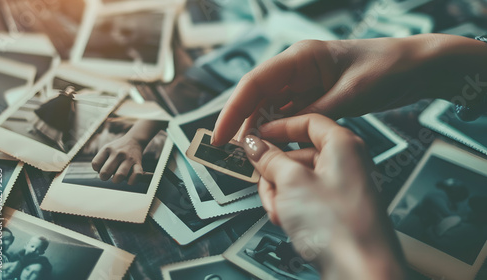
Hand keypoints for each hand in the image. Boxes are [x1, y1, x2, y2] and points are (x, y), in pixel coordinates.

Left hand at [91, 135, 143, 184]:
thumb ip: (100, 160)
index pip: (96, 164)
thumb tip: (101, 175)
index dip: (97, 169)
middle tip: (108, 175)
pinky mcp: (138, 163)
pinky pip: (136, 175)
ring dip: (116, 180)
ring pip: (120, 175)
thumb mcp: (107, 148)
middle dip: (104, 177)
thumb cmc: (118, 148)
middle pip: (105, 172)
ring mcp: (128, 158)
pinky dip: (132, 181)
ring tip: (117, 178)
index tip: (102, 168)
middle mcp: (118, 153)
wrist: (134, 140)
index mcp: (108, 149)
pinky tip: (129, 180)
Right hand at [213, 33, 486, 145]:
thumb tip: (276, 133)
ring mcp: (306, 82)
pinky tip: (275, 147)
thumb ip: (313, 113)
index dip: (233, 110)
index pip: (255, 83)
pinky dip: (279, 131)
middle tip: (230, 151)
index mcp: (301, 58)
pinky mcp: (315, 95)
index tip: (220, 136)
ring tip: (251, 155)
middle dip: (242, 122)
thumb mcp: (351, 94)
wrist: (416, 67)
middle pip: (257, 96)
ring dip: (260, 129)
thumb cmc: (388, 69)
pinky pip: (288, 114)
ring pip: (270, 106)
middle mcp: (297, 68)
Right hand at [242, 114, 403, 279]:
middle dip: (275, 170)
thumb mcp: (292, 183)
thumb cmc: (342, 227)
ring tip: (278, 209)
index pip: (307, 121)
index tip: (257, 134)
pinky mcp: (337, 211)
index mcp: (343, 145)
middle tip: (263, 180)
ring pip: (298, 179)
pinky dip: (291, 207)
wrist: (361, 271)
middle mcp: (346, 163)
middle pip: (298, 153)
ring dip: (280, 193)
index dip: (278, 126)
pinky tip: (287, 220)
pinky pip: (305, 198)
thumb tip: (255, 145)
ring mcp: (342, 188)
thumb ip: (269, 159)